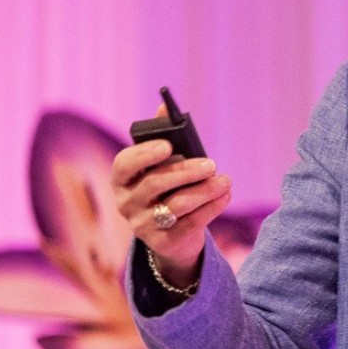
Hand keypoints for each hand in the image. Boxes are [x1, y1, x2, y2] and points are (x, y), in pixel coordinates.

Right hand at [110, 104, 232, 285]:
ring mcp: (142, 225)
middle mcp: (125, 203)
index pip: (124, 164)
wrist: (171, 234)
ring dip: (206, 190)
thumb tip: (164, 106)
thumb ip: (162, 136)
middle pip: (156, 184)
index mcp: (121, 179)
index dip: (145, 154)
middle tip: (211, 164)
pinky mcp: (163, 242)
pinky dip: (213, 206)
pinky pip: (192, 223)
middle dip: (187, 171)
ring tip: (225, 181)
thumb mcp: (161, 165)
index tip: (168, 146)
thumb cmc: (167, 188)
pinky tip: (226, 195)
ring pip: (177, 204)